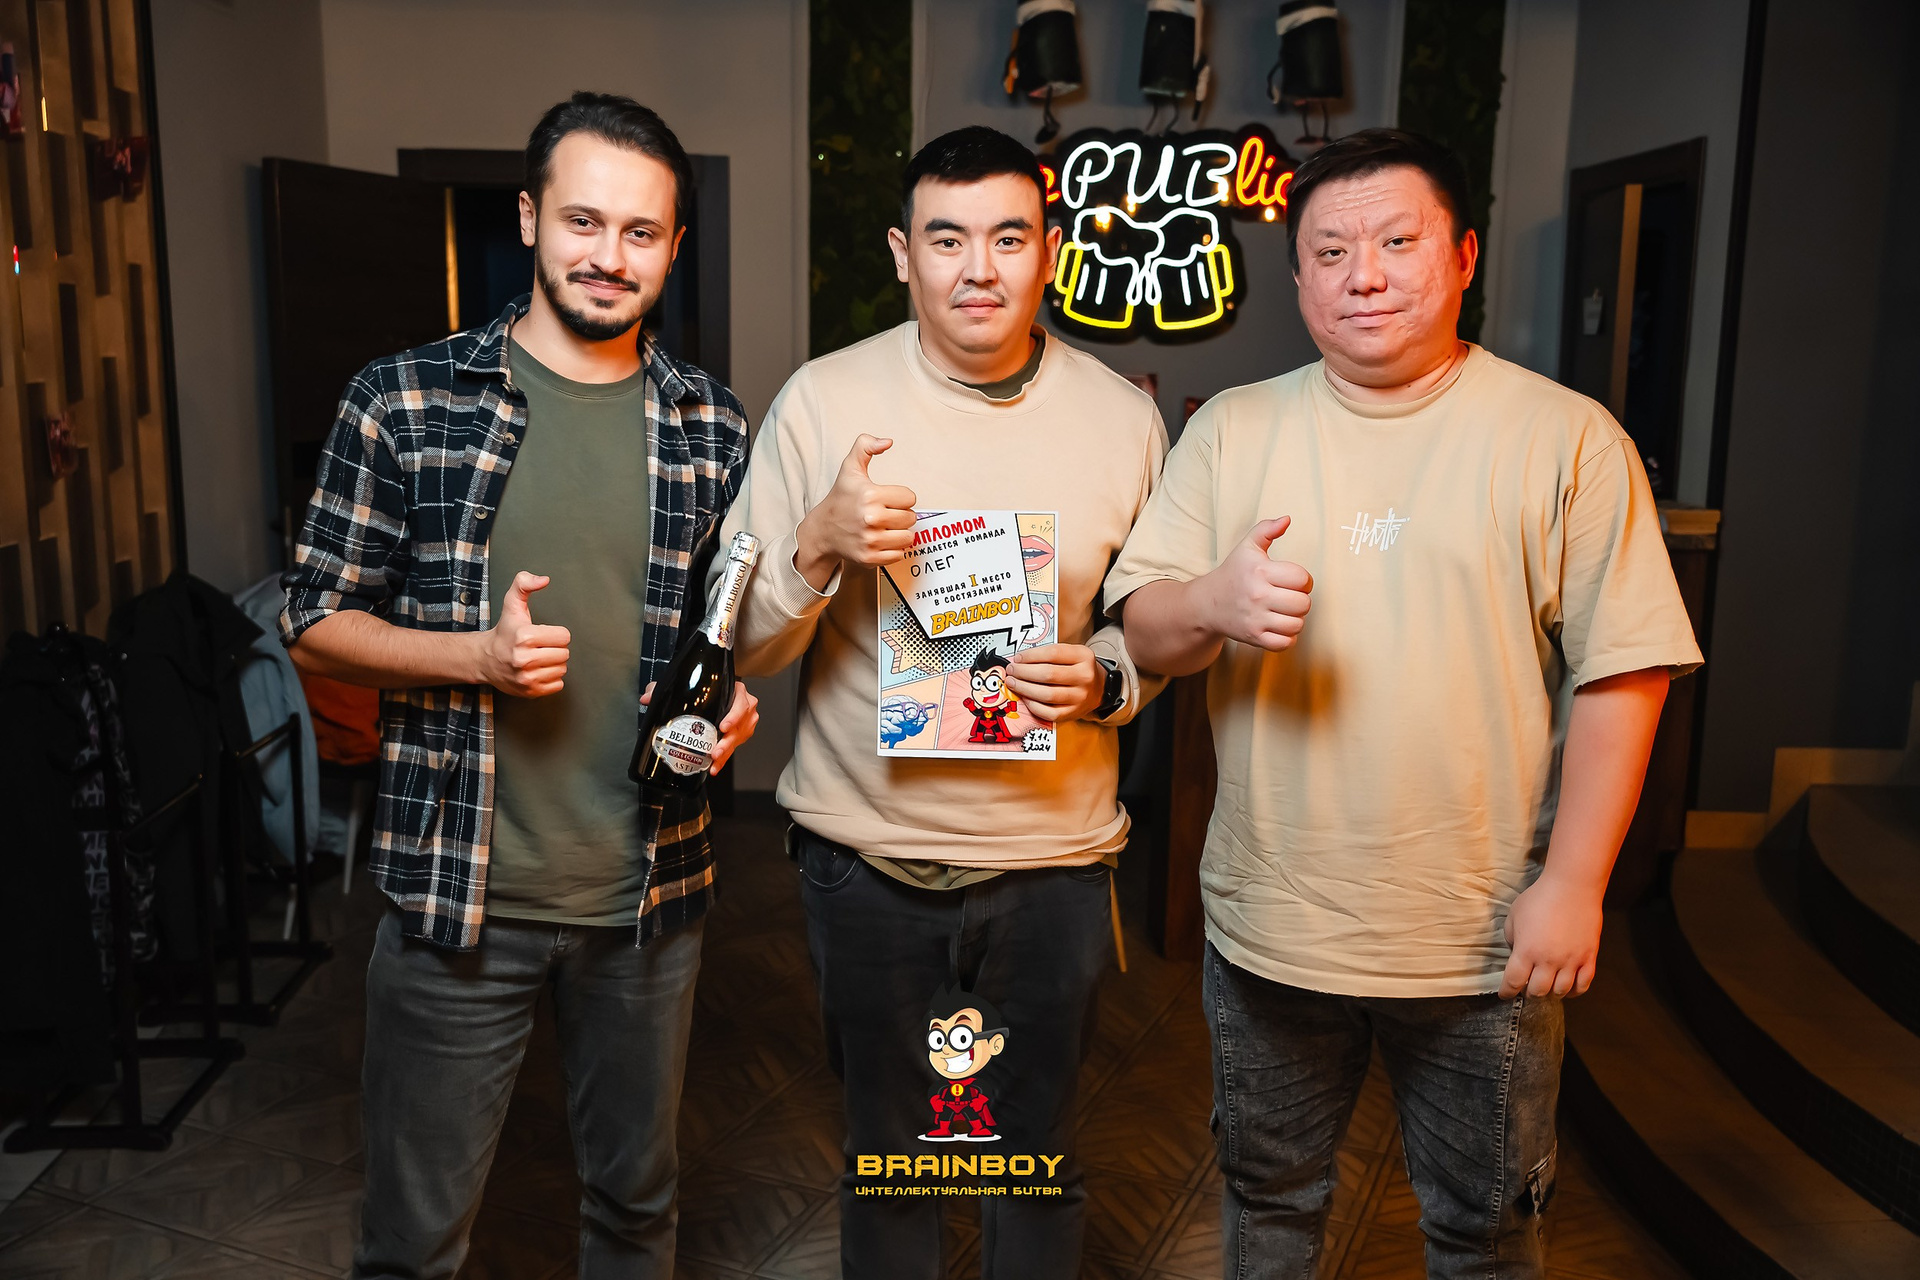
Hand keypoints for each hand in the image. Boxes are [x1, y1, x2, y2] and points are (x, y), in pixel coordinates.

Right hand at [478, 572, 569, 696]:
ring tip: (538, 659)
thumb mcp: (512, 604)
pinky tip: (538, 671)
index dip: (555, 634)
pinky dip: (551, 679)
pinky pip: (557, 685)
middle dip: (555, 649)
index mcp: (524, 636)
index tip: (541, 634)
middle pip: (564, 654)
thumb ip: (524, 584)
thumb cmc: (504, 632)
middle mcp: (524, 659)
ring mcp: (526, 678)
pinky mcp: (529, 691)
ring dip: (553, 664)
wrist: (485, 659)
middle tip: (539, 647)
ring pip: (562, 669)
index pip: (564, 637)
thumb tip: (544, 579)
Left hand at [641, 680, 759, 774]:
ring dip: (726, 752)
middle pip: (740, 727)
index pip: (741, 703)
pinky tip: (714, 767)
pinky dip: (725, 759)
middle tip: (715, 752)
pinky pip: (734, 748)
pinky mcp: (739, 735)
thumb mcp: (685, 685)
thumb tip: (647, 698)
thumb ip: (663, 688)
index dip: (734, 716)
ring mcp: (743, 722)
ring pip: (738, 740)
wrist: (715, 694)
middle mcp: (743, 707)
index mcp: (735, 691)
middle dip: (727, 742)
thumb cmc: (706, 689)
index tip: (723, 726)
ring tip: (713, 762)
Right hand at [795, 435, 918, 588]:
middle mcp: (870, 518)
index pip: (910, 498)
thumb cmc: (840, 498)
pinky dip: (893, 549)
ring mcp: (870, 540)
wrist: (823, 530)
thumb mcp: (850, 468)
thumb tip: (888, 442)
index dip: (900, 497)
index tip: (886, 499)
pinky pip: (899, 554)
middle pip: (911, 518)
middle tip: (885, 514)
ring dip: (899, 532)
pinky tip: (881, 540)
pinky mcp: (870, 558)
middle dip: (901, 515)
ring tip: (884, 527)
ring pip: (908, 537)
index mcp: (870, 495)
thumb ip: (866, 446)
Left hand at [1005, 644, 1103, 724]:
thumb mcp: (1071, 654)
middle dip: (1024, 672)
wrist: (1098, 688)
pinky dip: (1033, 705)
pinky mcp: (1073, 713)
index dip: (1031, 656)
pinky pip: (1048, 712)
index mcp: (1084, 656)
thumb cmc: (1078, 669)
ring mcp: (1080, 697)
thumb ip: (1049, 654)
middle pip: (1048, 674)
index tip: (1018, 658)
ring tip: (1013, 683)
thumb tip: (1020, 660)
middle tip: (1012, 671)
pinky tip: (1025, 697)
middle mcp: (1084, 677)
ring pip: (1046, 695)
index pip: (1052, 653)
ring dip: (1024, 688)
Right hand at [1196, 517, 1312, 651]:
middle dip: (1301, 600)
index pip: (1302, 579)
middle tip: (1289, 597)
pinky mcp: (1253, 637)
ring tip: (1285, 612)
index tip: (1294, 581)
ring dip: (1295, 619)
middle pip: (1303, 604)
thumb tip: (1287, 519)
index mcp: (1260, 571)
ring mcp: (1255, 619)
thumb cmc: (1233, 573)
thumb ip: (1267, 529)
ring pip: (1296, 625)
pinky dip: (1287, 637)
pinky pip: (1285, 643)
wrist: (1207, 603)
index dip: (1304, 580)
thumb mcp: (1247, 547)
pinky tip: (1279, 626)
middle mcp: (1258, 595)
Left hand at [1498, 873, 1603, 998]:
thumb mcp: (1514, 915)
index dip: (1507, 992)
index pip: (1514, 982)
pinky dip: (1574, 992)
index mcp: (1526, 951)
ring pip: (1560, 991)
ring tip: (1547, 986)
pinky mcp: (1589, 958)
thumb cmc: (1539, 898)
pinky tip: (1568, 988)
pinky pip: (1583, 985)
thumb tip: (1516, 953)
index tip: (1505, 994)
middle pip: (1537, 992)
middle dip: (1529, 993)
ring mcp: (1571, 961)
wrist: (1572, 888)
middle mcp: (1548, 961)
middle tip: (1527, 988)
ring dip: (1551, 993)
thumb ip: (1511, 938)